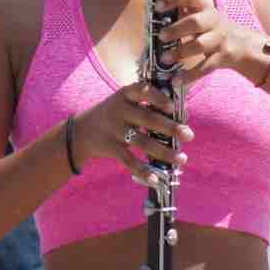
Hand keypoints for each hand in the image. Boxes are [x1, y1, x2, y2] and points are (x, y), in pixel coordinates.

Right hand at [76, 82, 191, 187]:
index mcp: (125, 95)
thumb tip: (182, 116)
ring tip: (182, 159)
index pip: (142, 90)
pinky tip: (156, 179)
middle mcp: (119, 111)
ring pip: (143, 142)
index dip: (158, 98)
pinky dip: (143, 170)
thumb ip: (149, 105)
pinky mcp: (111, 148)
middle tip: (189, 135)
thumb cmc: (113, 114)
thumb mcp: (124, 102)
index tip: (173, 107)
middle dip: (170, 128)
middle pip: (148, 119)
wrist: (80, 131)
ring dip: (164, 152)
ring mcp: (114, 130)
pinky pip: (129, 160)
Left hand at [152, 0, 262, 84]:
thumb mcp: (204, 17)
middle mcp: (214, 22)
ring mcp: (220, 40)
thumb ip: (185, 13)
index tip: (157, 6)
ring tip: (164, 59)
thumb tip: (157, 11)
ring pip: (200, 45)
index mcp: (207, 8)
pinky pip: (204, 67)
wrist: (243, 46)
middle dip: (176, 29)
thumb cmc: (214, 30)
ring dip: (181, 52)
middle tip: (160, 36)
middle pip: (195, 22)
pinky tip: (175, 80)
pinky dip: (189, 75)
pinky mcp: (222, 58)